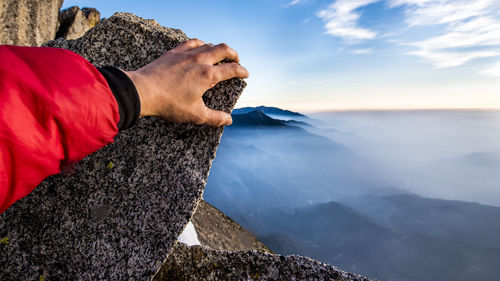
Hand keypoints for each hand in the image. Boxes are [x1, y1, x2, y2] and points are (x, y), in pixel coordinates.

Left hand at [124, 39, 248, 126]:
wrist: (143, 91)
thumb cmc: (169, 104)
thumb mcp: (195, 115)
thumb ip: (214, 118)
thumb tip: (228, 120)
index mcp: (208, 75)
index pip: (232, 69)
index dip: (242, 71)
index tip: (246, 73)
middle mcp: (200, 60)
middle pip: (224, 49)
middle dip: (234, 54)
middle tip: (237, 59)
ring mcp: (186, 54)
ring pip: (208, 44)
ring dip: (218, 48)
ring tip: (220, 54)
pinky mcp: (174, 52)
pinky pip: (191, 42)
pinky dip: (200, 43)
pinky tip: (199, 46)